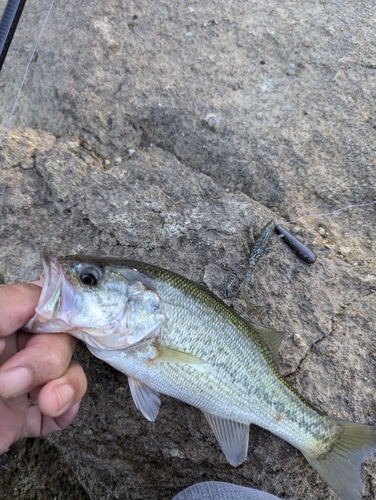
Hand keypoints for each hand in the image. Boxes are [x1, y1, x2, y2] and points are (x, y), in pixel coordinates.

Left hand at [0, 283, 86, 453]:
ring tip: (45, 402)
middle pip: (63, 341)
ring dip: (66, 387)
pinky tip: (56, 413)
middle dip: (49, 361)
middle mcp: (15, 349)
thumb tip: (48, 285)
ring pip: (69, 373)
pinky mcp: (25, 417)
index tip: (71, 323)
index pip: (48, 305)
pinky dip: (68, 410)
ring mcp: (23, 384)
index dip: (66, 312)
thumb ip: (12, 303)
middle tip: (14, 379)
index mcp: (4, 322)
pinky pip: (63, 408)